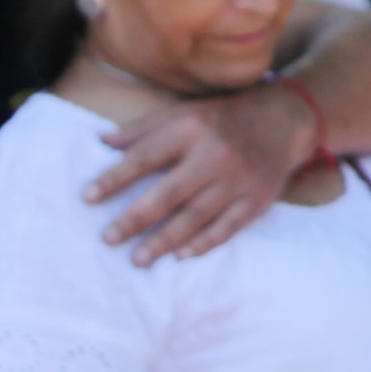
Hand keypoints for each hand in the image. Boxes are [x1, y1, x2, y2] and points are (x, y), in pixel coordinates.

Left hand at [90, 82, 313, 264]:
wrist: (282, 122)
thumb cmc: (221, 119)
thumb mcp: (183, 112)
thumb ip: (143, 128)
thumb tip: (102, 142)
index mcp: (191, 128)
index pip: (145, 157)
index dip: (114, 178)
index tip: (88, 198)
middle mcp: (215, 155)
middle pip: (168, 194)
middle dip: (135, 218)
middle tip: (109, 238)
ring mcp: (238, 181)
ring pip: (195, 217)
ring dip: (164, 241)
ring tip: (138, 259)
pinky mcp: (256, 201)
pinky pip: (226, 228)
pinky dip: (203, 244)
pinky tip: (181, 256)